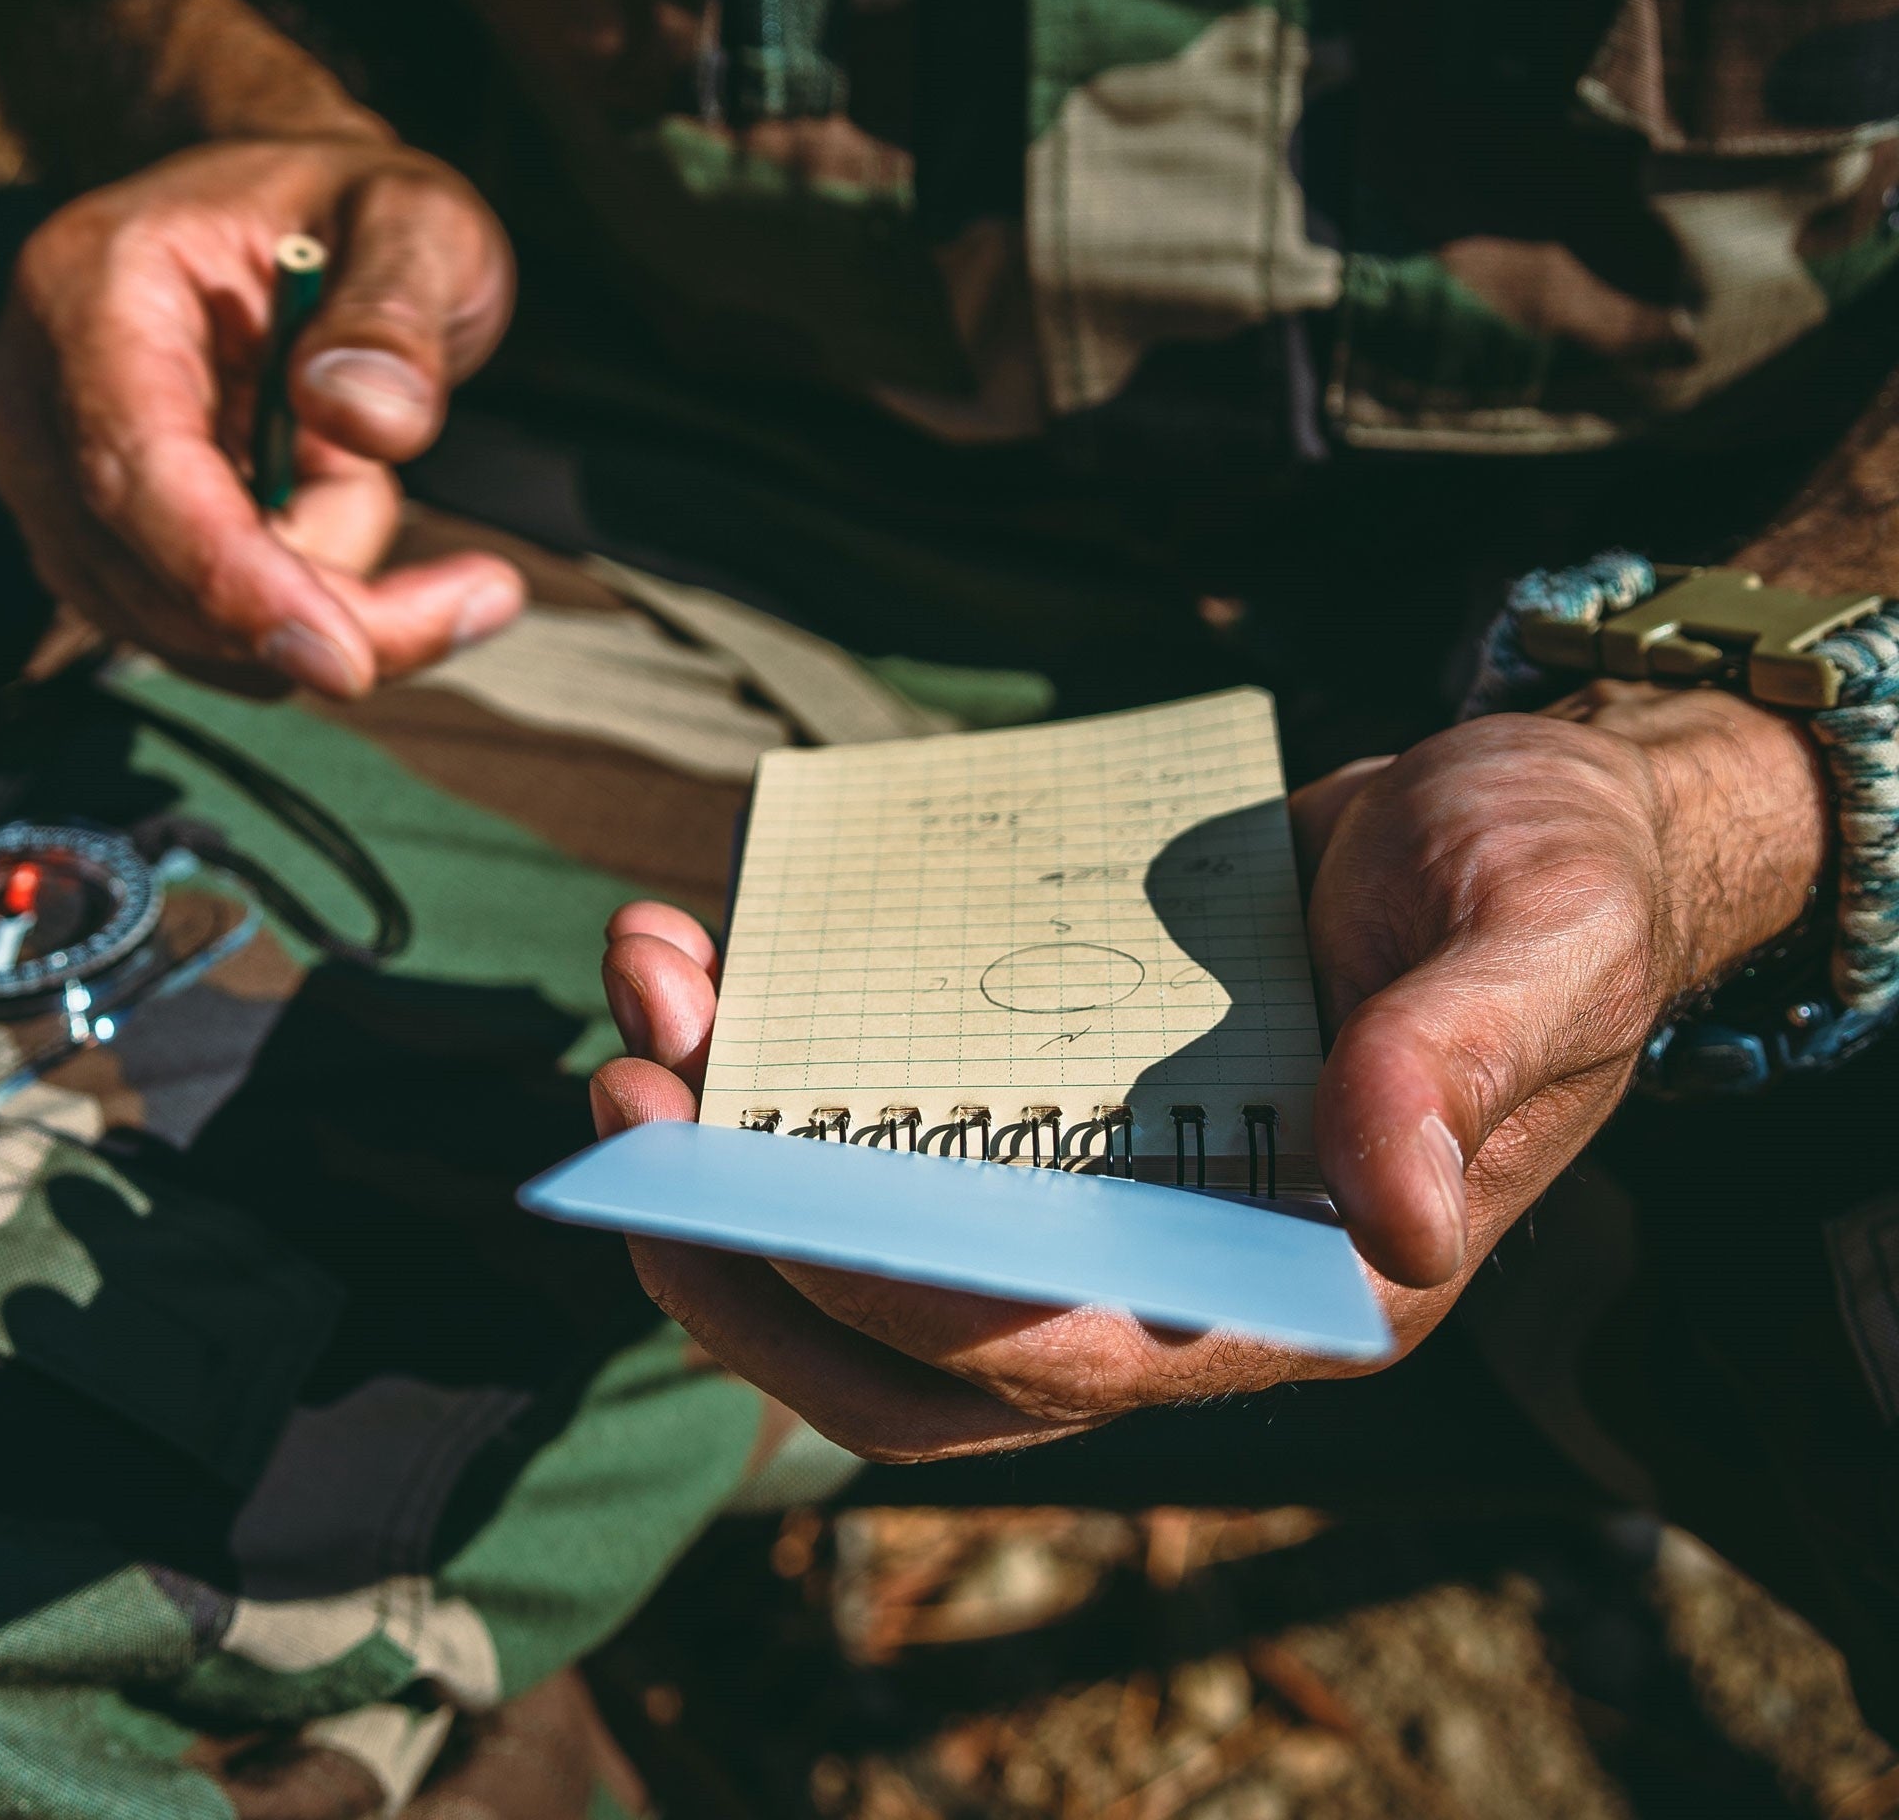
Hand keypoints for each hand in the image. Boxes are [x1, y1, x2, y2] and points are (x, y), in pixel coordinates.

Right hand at [0, 134, 523, 696]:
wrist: (305, 222)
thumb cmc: (358, 212)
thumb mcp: (418, 225)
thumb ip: (398, 312)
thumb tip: (367, 419)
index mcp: (92, 291)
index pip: (136, 472)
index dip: (235, 582)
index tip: (348, 661)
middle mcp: (40, 393)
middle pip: (159, 579)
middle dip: (327, 616)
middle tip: (484, 595)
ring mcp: (59, 478)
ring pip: (189, 628)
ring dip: (326, 598)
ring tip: (374, 477)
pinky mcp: (104, 539)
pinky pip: (210, 633)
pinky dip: (306, 607)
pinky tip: (340, 509)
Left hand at [590, 689, 1826, 1459]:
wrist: (1516, 815)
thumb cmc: (1549, 887)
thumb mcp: (1539, 945)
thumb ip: (1464, 1066)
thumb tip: (1383, 1213)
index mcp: (1297, 1287)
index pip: (1070, 1361)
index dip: (909, 1302)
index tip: (763, 1198)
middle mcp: (1175, 1271)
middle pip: (917, 1352)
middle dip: (745, 1260)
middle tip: (628, 1111)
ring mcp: (1097, 1187)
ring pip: (867, 1240)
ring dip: (720, 1148)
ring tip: (646, 989)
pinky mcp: (1049, 1094)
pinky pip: (886, 1115)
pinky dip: (776, 1057)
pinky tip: (718, 948)